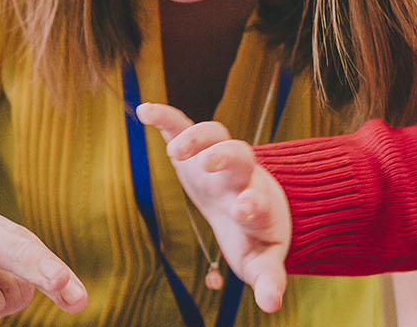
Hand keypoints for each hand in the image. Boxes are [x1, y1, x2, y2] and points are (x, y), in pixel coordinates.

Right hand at [136, 102, 292, 311]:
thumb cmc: (253, 235)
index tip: (245, 209)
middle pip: (240, 155)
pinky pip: (182, 125)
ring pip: (216, 134)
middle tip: (211, 165)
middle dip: (227, 157)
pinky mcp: (196, 148)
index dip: (252, 202)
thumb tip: (271, 306)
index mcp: (257, 205)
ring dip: (197, 137)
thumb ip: (268, 279)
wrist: (252, 203)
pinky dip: (165, 117)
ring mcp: (218, 157)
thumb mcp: (260, 260)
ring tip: (174, 151)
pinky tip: (145, 111)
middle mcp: (240, 176)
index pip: (259, 198)